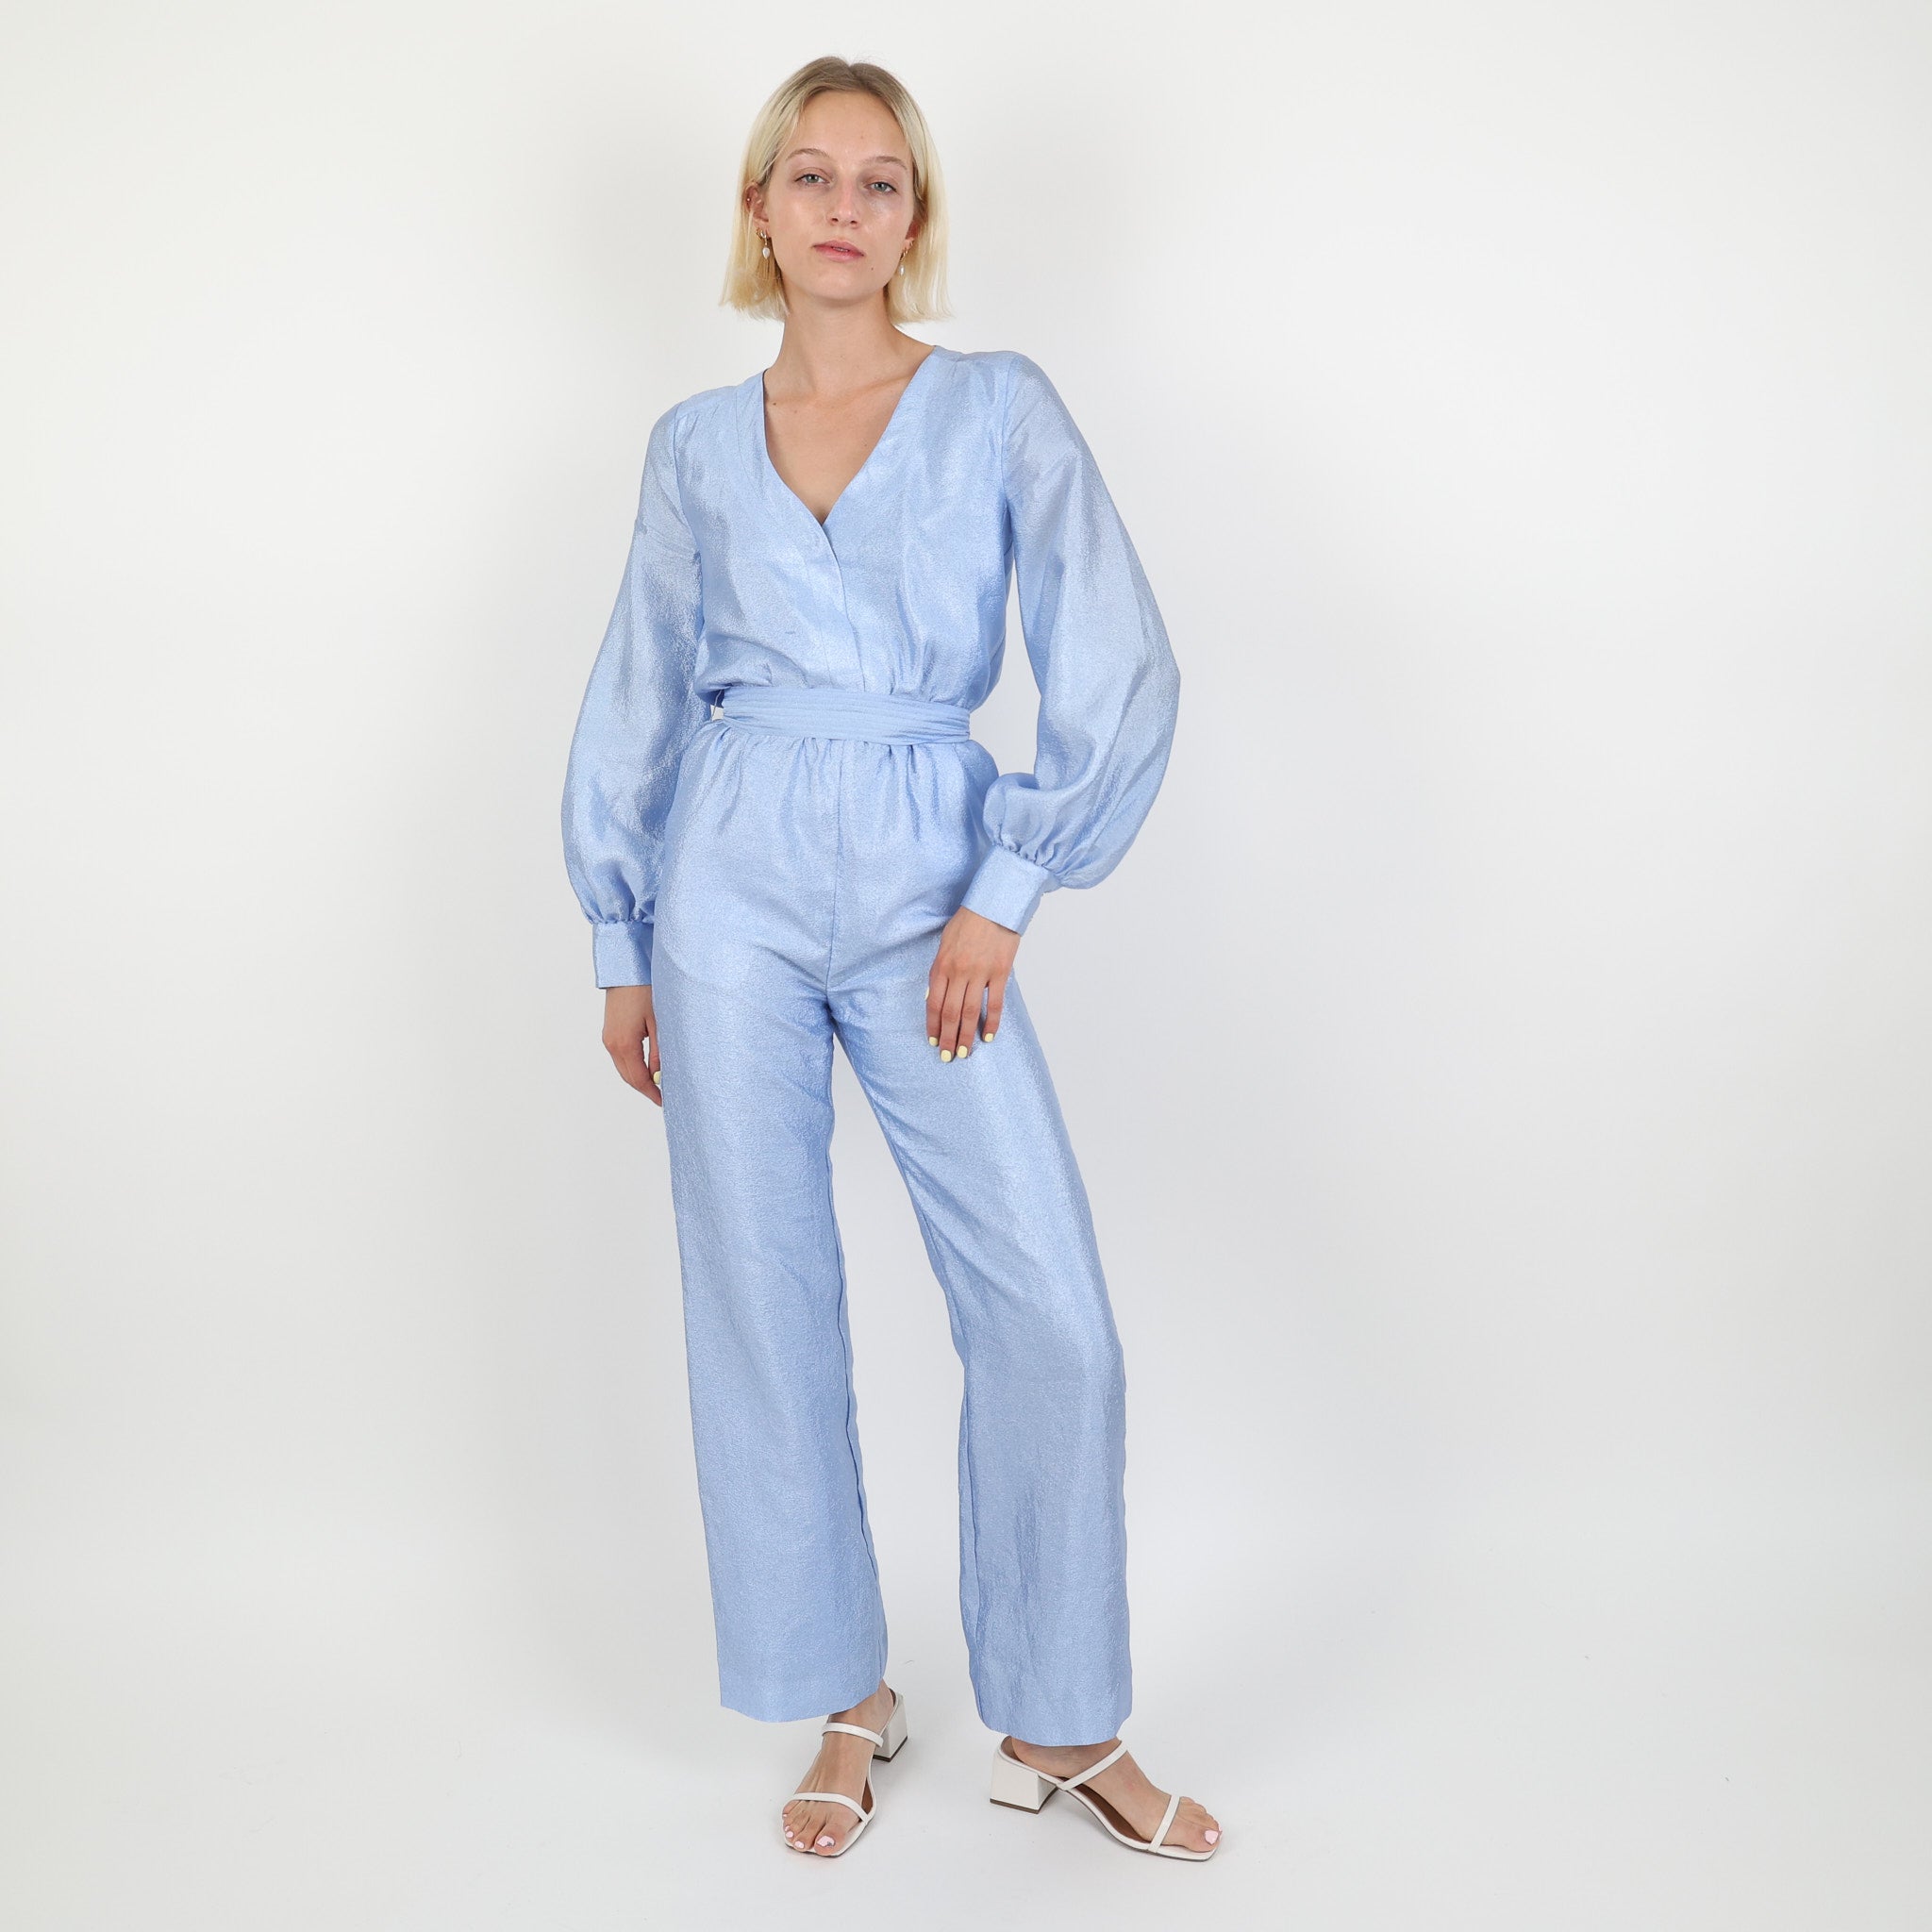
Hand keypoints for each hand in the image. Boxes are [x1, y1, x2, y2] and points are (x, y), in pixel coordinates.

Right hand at [602, 984, 662, 1105]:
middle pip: (628, 1077)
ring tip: (658, 1084)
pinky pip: (621, 1057)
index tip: (664, 1101)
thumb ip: (659, 1052)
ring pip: (623, 1068)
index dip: (652, 1093)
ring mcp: (608, 1038)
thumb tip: (661, 1075)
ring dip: (639, 1078)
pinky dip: (633, 1066)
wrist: (626, 970)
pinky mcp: (609, 1032)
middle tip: (663, 1096)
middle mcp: (612, 1044)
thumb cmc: (645, 990)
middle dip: (645, 1089)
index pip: (638, 1079)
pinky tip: (647, 1067)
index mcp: (624, 1044)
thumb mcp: (659, 1022)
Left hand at [926, 906, 1019, 1060]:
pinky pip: (995, 1003)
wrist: (993, 905)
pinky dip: (991, 1021)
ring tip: (965, 1053)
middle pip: (950, 1013)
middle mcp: (958, 972)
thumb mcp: (945, 942)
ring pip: (970, 1012)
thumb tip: (936, 995)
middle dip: (947, 1038)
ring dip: (966, 1035)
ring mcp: (980, 973)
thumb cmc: (968, 922)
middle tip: (948, 1056)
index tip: (933, 1042)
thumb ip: (941, 970)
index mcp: (942, 965)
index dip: (932, 1026)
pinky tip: (988, 1036)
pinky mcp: (1000, 973)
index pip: (933, 1003)